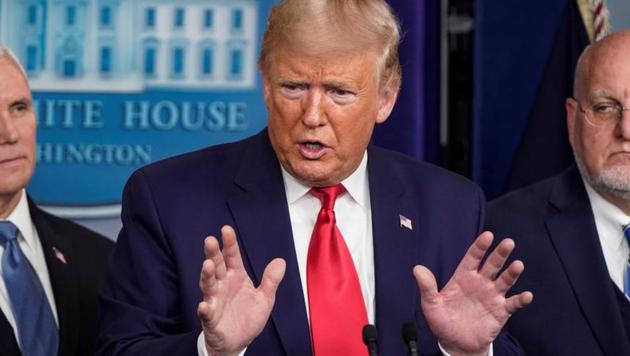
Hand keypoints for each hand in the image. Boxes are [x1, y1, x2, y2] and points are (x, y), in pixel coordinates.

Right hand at [197, 225, 285, 355]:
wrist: (238, 342)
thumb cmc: (248, 317)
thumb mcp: (265, 298)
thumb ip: (271, 280)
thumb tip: (281, 261)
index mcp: (236, 277)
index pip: (232, 257)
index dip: (229, 244)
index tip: (226, 230)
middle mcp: (223, 285)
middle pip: (217, 266)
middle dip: (213, 254)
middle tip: (209, 240)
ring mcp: (215, 300)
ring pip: (208, 285)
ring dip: (207, 276)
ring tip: (208, 266)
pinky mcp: (211, 318)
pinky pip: (206, 313)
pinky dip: (204, 309)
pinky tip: (204, 305)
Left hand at [414, 231, 532, 355]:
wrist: (455, 344)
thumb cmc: (443, 321)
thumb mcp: (431, 304)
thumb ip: (427, 287)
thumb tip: (417, 269)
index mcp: (463, 278)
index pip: (473, 258)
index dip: (479, 247)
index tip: (487, 235)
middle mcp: (480, 283)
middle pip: (492, 265)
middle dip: (500, 254)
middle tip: (508, 242)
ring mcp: (492, 296)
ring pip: (504, 281)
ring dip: (512, 273)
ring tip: (518, 265)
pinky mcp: (500, 312)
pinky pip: (513, 304)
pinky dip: (520, 300)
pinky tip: (526, 295)